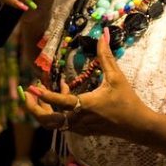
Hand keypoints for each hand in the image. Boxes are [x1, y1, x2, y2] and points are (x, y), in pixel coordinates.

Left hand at [23, 28, 146, 139]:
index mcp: (86, 105)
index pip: (60, 102)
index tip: (31, 88)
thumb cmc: (127, 101)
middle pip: (48, 120)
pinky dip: (57, 110)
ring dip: (46, 108)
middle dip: (34, 108)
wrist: (137, 126)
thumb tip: (103, 34)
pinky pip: (63, 122)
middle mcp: (79, 119)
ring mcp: (80, 127)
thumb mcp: (116, 77)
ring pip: (54, 122)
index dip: (44, 96)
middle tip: (27, 94)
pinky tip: (65, 94)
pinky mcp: (82, 130)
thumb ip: (106, 56)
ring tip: (45, 90)